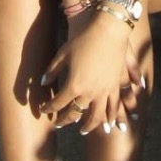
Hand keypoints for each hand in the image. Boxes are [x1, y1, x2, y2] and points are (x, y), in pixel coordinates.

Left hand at [40, 11, 144, 134]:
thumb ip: (52, 70)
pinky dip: (111, 116)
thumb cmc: (83, 39)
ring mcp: (105, 90)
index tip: (44, 110)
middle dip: (66, 120)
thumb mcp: (63, 54)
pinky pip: (114, 105)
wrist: (109, 30)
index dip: (49, 108)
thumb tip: (43, 83)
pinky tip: (109, 121)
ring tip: (84, 130)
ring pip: (97, 116)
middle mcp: (90, 92)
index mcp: (74, 85)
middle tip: (60, 124)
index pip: (58, 103)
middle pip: (76, 113)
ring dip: (90, 125)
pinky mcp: (117, 85)